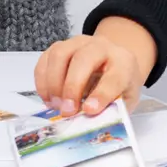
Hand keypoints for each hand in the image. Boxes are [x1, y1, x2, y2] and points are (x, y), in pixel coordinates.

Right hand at [34, 18, 154, 115]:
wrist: (113, 62)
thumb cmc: (118, 84)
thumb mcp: (124, 100)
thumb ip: (111, 111)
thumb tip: (90, 124)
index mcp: (123, 62)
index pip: (114, 76)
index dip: (101, 94)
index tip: (89, 110)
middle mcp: (101, 47)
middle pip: (84, 59)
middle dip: (72, 86)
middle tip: (67, 111)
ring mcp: (78, 43)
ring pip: (60, 54)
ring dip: (54, 82)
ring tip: (56, 105)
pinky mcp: (61, 46)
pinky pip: (46, 58)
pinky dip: (43, 80)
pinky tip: (48, 98)